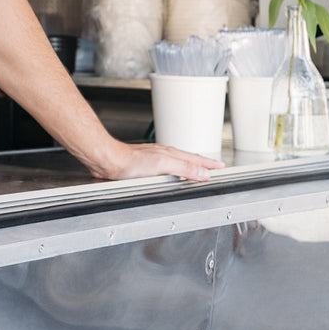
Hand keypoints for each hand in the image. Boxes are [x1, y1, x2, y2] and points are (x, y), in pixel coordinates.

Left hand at [91, 141, 223, 181]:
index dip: (208, 164)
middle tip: (212, 166)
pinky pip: (165, 168)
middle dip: (201, 163)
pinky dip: (173, 171)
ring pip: (176, 163)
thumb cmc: (130, 161)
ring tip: (195, 169)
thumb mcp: (163, 165)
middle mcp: (163, 156)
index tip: (220, 166)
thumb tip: (203, 173)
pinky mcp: (143, 167)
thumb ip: (184, 168)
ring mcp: (153, 160)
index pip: (195, 159)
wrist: (108, 161)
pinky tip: (169, 174)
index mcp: (170, 155)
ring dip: (188, 166)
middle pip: (187, 159)